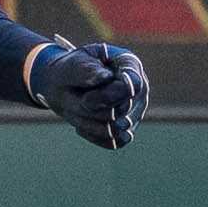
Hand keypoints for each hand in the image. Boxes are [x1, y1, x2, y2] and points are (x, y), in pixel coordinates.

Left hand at [34, 41, 148, 149]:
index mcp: (130, 65)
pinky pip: (114, 142)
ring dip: (89, 122)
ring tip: (76, 109)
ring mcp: (136, 112)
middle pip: (121, 110)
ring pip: (116, 129)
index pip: (130, 87)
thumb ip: (85, 68)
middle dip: (91, 108)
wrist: (67, 86)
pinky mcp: (128, 130)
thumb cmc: (72, 71)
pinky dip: (93, 136)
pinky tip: (80, 126)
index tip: (85, 100)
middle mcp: (140, 90)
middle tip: (73, 98)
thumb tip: (106, 77)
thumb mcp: (73, 63)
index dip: (108, 97)